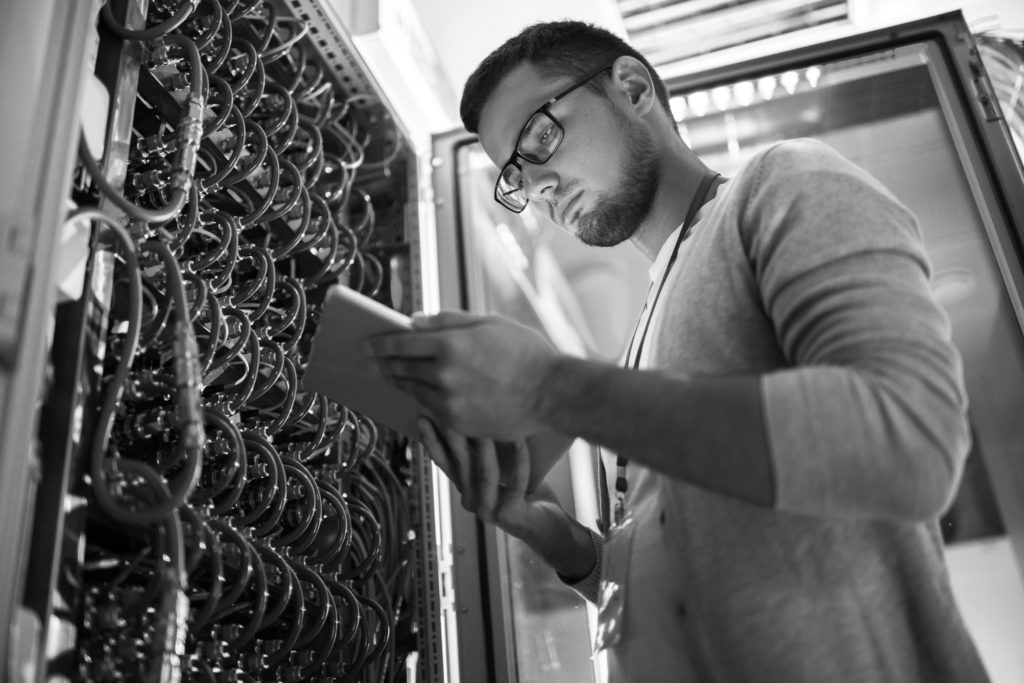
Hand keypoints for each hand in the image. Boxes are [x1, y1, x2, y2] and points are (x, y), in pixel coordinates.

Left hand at [369, 311, 558, 439]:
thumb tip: (414, 322)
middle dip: (383, 363)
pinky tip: (418, 393)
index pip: (400, 343)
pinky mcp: (459, 424)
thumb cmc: (525, 352)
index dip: (379, 343)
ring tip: (391, 375)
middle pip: (400, 369)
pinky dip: (420, 399)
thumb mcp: (488, 323)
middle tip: (371, 361)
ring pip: (412, 391)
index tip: (366, 344)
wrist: (551, 393)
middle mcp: (444, 375)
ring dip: (399, 382)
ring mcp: (450, 403)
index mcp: (450, 344)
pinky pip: (430, 410)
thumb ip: (447, 321)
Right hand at [419, 419, 596, 580]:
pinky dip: (520, 460)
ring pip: (484, 473)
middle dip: (453, 435)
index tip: (424, 415)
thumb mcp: (501, 473)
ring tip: (486, 420)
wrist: (550, 531)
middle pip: (460, 464)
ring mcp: (488, 511)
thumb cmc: (527, 495)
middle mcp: (471, 501)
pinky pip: (516, 482)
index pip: (443, 462)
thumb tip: (482, 414)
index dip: (432, 440)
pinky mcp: (509, 515)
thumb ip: (488, 454)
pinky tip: (521, 441)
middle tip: (449, 410)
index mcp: (465, 489)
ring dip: (486, 445)